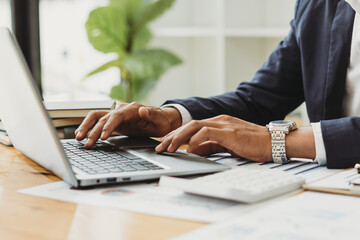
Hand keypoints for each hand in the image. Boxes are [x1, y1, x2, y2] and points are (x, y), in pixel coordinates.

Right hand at [75, 102, 181, 147]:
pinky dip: (90, 127)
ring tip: (78, 138)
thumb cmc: (161, 120)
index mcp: (132, 109)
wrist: (162, 119)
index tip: (102, 137)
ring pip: (96, 117)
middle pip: (103, 117)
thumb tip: (142, 110)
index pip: (116, 116)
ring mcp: (117, 114)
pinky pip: (98, 122)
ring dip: (86, 127)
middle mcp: (122, 109)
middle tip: (86, 143)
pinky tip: (83, 135)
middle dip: (93, 130)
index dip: (108, 126)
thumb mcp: (159, 120)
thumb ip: (151, 115)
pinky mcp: (114, 121)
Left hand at [155, 115, 271, 161]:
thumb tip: (192, 151)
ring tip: (168, 148)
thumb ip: (210, 147)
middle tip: (160, 147)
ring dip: (179, 137)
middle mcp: (218, 120)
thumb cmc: (252, 145)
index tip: (165, 144)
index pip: (192, 127)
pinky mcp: (229, 131)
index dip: (176, 135)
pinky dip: (195, 140)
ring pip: (194, 126)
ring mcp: (224, 124)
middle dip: (172, 136)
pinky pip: (207, 133)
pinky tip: (188, 149)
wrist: (274, 143)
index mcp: (218, 123)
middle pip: (189, 125)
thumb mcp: (226, 146)